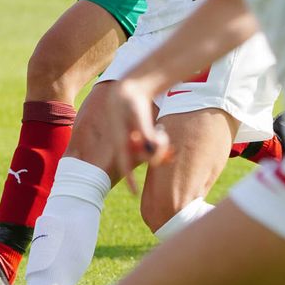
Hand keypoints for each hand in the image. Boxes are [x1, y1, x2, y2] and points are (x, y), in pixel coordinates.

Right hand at [101, 79, 171, 193]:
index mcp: (120, 140)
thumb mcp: (137, 113)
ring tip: (163, 133)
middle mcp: (125, 144)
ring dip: (160, 147)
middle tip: (164, 141)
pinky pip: (150, 146)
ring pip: (149, 152)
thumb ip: (144, 131)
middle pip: (144, 157)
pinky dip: (160, 144)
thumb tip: (151, 148)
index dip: (129, 178)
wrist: (126, 92)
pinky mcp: (139, 137)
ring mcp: (132, 142)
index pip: (124, 163)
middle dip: (156, 154)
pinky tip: (164, 136)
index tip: (134, 192)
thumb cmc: (130, 101)